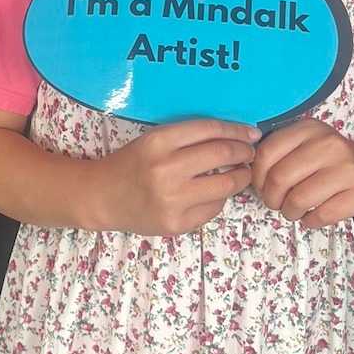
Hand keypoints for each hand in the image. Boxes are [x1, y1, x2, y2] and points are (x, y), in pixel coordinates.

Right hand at [93, 118, 259, 235]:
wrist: (103, 197)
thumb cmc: (131, 164)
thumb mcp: (154, 140)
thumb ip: (189, 137)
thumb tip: (236, 136)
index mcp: (159, 142)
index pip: (211, 130)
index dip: (237, 130)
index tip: (250, 133)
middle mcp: (165, 170)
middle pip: (223, 154)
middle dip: (244, 151)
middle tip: (249, 152)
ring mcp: (172, 200)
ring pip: (226, 184)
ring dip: (241, 176)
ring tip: (240, 172)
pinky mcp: (177, 224)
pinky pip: (214, 208)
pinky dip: (220, 197)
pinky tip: (214, 192)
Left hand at [251, 118, 353, 226]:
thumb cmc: (330, 162)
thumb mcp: (306, 146)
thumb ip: (278, 154)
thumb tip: (245, 173)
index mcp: (309, 129)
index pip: (266, 153)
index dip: (256, 176)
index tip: (261, 186)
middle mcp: (329, 143)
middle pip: (280, 178)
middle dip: (271, 198)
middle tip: (276, 203)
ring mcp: (349, 167)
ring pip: (298, 199)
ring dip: (289, 212)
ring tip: (293, 210)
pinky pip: (320, 216)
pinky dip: (309, 222)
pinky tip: (312, 216)